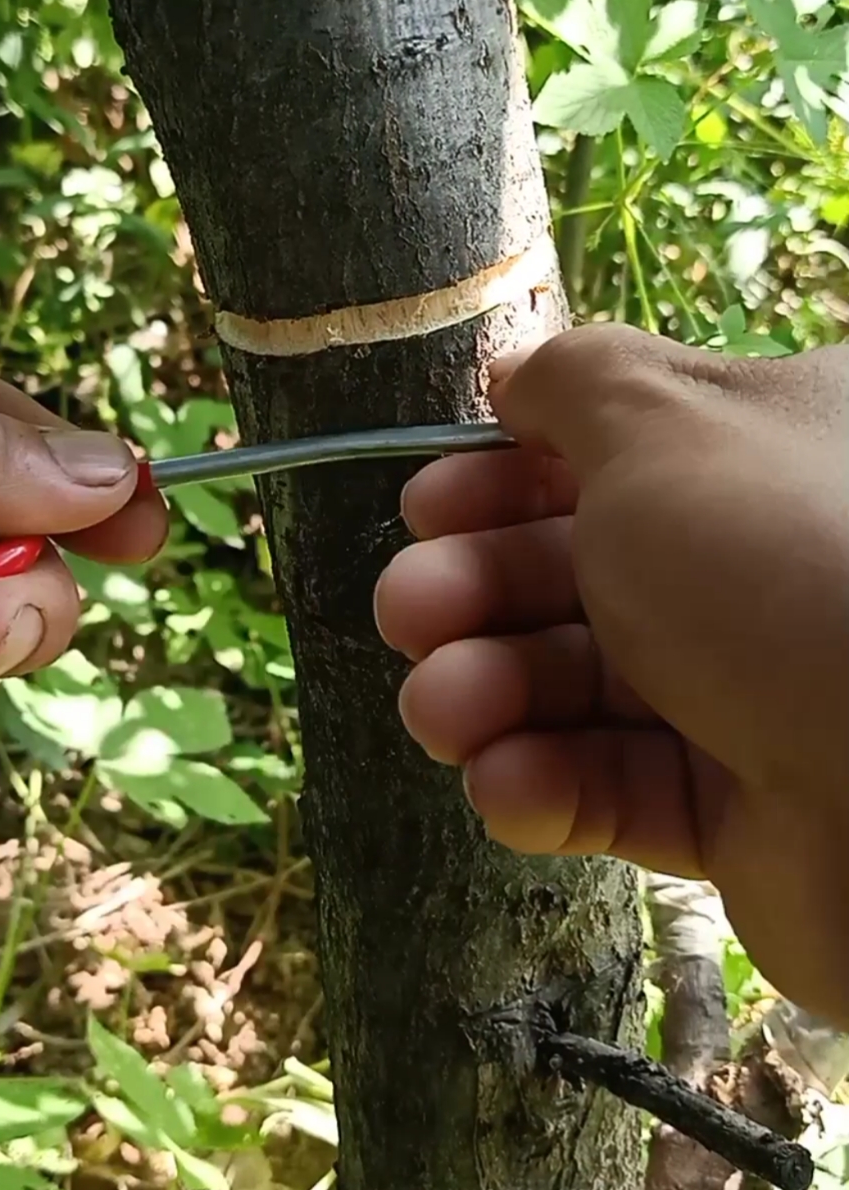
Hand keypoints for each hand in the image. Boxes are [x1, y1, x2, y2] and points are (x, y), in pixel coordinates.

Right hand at [375, 324, 848, 1025]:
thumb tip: (514, 376)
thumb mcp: (663, 423)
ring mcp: (751, 693)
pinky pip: (617, 790)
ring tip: (442, 711)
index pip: (613, 456)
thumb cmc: (779, 564)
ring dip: (489, 694)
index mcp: (767, 453)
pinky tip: (506, 782)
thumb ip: (572, 384)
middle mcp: (763, 565)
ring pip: (584, 688)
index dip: (504, 478)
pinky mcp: (738, 812)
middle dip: (473, 590)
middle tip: (410, 612)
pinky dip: (547, 786)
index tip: (425, 505)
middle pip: (579, 572)